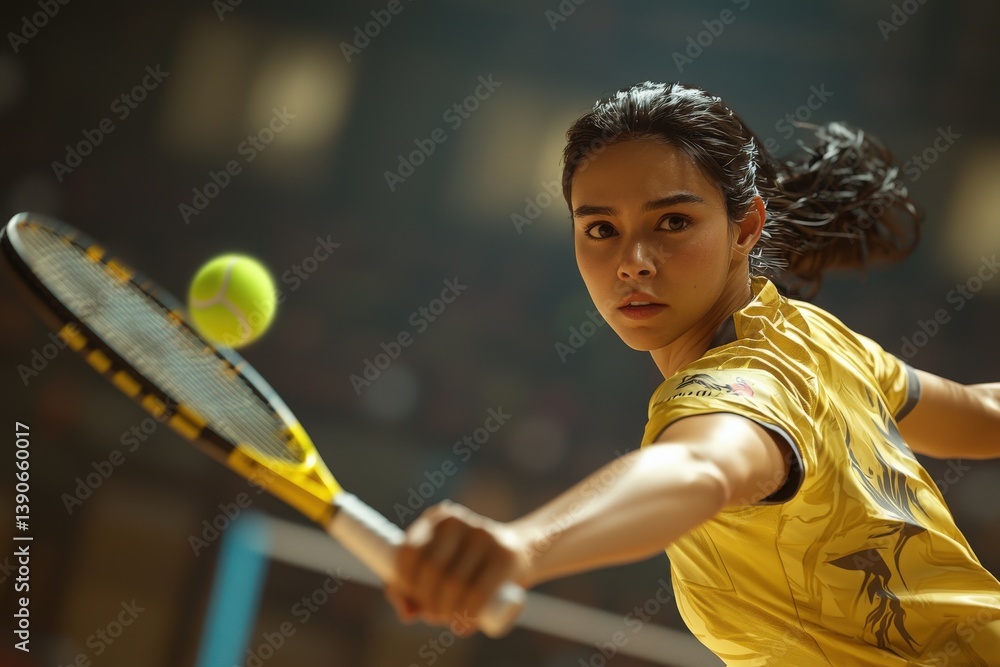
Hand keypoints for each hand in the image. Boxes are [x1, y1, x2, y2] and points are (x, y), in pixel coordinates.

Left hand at [386, 500, 528, 633]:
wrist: (522, 552)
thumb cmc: (471, 566)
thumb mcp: (441, 568)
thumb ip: (413, 589)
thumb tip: (407, 613)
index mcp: (437, 518)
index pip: (410, 552)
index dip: (406, 583)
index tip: (416, 600)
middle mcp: (459, 521)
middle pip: (431, 570)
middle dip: (429, 602)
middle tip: (435, 616)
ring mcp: (483, 535)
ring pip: (453, 584)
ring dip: (447, 613)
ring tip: (452, 620)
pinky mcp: (504, 555)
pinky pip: (478, 593)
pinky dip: (467, 616)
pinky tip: (465, 625)